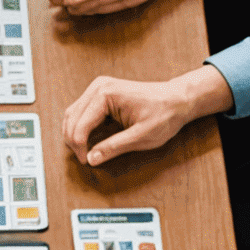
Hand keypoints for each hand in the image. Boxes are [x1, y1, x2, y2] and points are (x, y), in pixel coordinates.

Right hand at [62, 75, 191, 165]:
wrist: (177, 99)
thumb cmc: (164, 114)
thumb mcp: (141, 136)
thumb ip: (114, 147)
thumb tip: (91, 159)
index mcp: (106, 94)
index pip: (80, 124)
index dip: (80, 146)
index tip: (86, 162)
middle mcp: (99, 87)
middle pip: (72, 117)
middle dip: (73, 140)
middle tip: (83, 159)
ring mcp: (99, 87)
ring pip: (73, 113)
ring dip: (73, 133)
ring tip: (84, 151)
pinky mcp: (101, 92)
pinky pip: (81, 110)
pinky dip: (80, 126)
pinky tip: (87, 139)